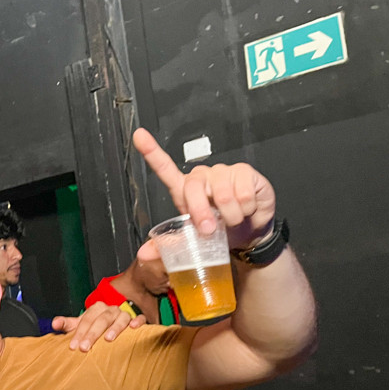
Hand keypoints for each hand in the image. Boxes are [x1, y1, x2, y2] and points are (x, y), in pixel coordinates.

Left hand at [52, 303, 145, 350]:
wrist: (117, 321)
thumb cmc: (97, 325)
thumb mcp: (82, 324)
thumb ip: (68, 324)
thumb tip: (54, 324)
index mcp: (96, 309)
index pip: (86, 319)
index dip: (79, 332)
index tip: (73, 347)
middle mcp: (110, 310)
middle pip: (101, 319)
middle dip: (92, 334)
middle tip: (85, 348)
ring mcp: (125, 314)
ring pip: (120, 318)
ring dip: (114, 328)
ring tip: (108, 339)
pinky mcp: (138, 319)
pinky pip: (140, 318)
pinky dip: (138, 322)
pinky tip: (134, 329)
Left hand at [132, 128, 275, 255]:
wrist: (249, 234)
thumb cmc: (220, 233)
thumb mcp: (193, 243)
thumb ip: (169, 246)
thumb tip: (143, 253)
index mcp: (184, 190)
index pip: (165, 168)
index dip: (151, 151)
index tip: (139, 136)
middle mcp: (202, 177)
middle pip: (193, 187)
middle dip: (202, 214)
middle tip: (210, 230)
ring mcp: (223, 171)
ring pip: (223, 195)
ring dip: (230, 216)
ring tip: (233, 219)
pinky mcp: (245, 172)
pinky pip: (244, 194)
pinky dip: (246, 210)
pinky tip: (247, 209)